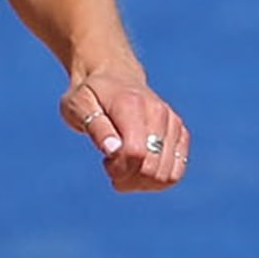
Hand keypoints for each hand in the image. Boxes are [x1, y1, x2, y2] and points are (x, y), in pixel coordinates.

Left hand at [61, 71, 186, 192]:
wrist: (114, 75)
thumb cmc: (90, 94)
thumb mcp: (78, 105)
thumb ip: (96, 127)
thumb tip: (113, 150)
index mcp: (132, 105)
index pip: (135, 153)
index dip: (119, 169)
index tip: (105, 162)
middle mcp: (159, 113)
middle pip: (152, 169)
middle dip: (128, 179)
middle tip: (112, 166)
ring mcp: (173, 123)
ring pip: (167, 176)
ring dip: (141, 182)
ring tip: (126, 165)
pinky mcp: (180, 133)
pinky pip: (176, 173)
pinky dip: (155, 180)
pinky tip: (140, 166)